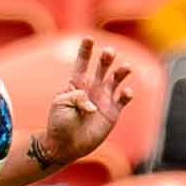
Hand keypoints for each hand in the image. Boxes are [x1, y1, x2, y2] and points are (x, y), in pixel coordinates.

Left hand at [37, 35, 133, 165]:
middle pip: (102, 67)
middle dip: (106, 58)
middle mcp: (92, 88)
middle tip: (109, 52)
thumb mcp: (60, 106)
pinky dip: (126, 94)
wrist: (64, 147)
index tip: (88, 38)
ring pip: (116, 79)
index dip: (86, 50)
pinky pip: (122, 99)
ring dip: (121, 72)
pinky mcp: (112, 112)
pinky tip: (126, 91)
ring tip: (125, 68)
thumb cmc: (58, 125)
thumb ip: (74, 97)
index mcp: (76, 84)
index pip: (82, 63)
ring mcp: (104, 99)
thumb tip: (92, 102)